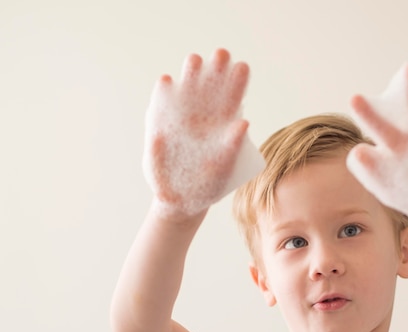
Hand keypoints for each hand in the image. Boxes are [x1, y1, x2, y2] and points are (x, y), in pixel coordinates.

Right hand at [143, 49, 262, 218]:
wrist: (180, 198)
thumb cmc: (207, 184)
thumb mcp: (223, 168)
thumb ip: (232, 148)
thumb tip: (244, 122)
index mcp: (223, 125)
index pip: (233, 97)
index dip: (238, 82)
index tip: (243, 67)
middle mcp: (203, 116)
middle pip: (211, 86)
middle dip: (216, 68)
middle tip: (221, 54)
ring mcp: (181, 117)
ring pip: (187, 89)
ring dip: (191, 73)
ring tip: (195, 60)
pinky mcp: (160, 124)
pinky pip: (162, 104)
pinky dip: (164, 92)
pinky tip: (168, 81)